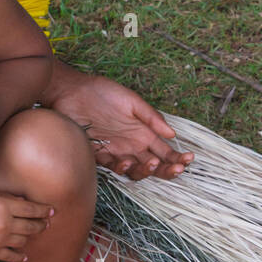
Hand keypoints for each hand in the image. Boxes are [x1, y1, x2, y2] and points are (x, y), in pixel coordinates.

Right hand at [0, 186, 52, 261]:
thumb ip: (7, 198)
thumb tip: (26, 204)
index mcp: (4, 206)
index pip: (33, 210)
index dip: (44, 211)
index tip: (52, 211)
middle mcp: (4, 224)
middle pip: (32, 226)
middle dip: (41, 224)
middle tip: (46, 223)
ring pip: (24, 241)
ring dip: (29, 237)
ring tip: (31, 234)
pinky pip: (12, 256)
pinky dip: (20, 256)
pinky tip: (24, 255)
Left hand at [46, 66, 192, 180]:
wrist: (73, 90)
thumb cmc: (103, 93)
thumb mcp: (132, 102)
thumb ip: (151, 118)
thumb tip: (172, 134)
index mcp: (143, 133)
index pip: (164, 151)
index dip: (177, 158)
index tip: (189, 159)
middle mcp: (131, 146)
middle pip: (153, 166)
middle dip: (167, 170)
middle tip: (177, 168)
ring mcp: (115, 150)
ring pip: (134, 170)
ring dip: (146, 170)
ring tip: (153, 163)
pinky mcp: (97, 152)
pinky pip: (111, 166)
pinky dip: (120, 167)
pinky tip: (125, 161)